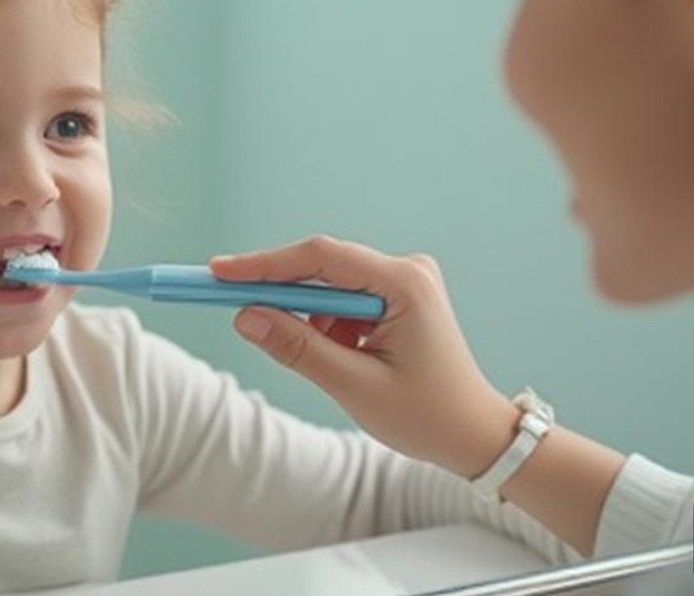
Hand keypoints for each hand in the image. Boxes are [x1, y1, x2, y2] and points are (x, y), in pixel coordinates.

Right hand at [211, 235, 519, 478]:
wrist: (475, 434)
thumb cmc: (427, 415)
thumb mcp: (354, 386)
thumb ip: (299, 348)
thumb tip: (246, 317)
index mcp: (405, 283)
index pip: (321, 258)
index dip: (265, 264)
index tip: (218, 272)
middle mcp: (407, 270)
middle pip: (323, 268)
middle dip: (280, 294)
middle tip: (229, 305)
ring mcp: (406, 281)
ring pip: (332, 288)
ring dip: (314, 322)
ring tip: (337, 368)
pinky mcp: (400, 296)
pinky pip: (346, 301)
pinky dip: (331, 329)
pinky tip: (348, 361)